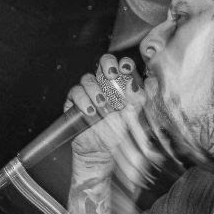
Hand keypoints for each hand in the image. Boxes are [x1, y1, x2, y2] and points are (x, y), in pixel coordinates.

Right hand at [67, 56, 173, 180]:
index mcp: (120, 86)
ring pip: (88, 79)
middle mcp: (104, 85)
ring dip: (95, 90)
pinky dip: (83, 100)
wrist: (100, 151)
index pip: (122, 66)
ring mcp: (89, 91)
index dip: (124, 63)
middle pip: (103, 63)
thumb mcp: (132, 117)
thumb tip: (138, 85)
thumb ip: (138, 101)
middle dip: (107, 65)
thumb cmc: (117, 133)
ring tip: (102, 105)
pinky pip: (76, 92)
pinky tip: (90, 110)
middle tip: (112, 75)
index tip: (126, 68)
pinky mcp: (75, 101)